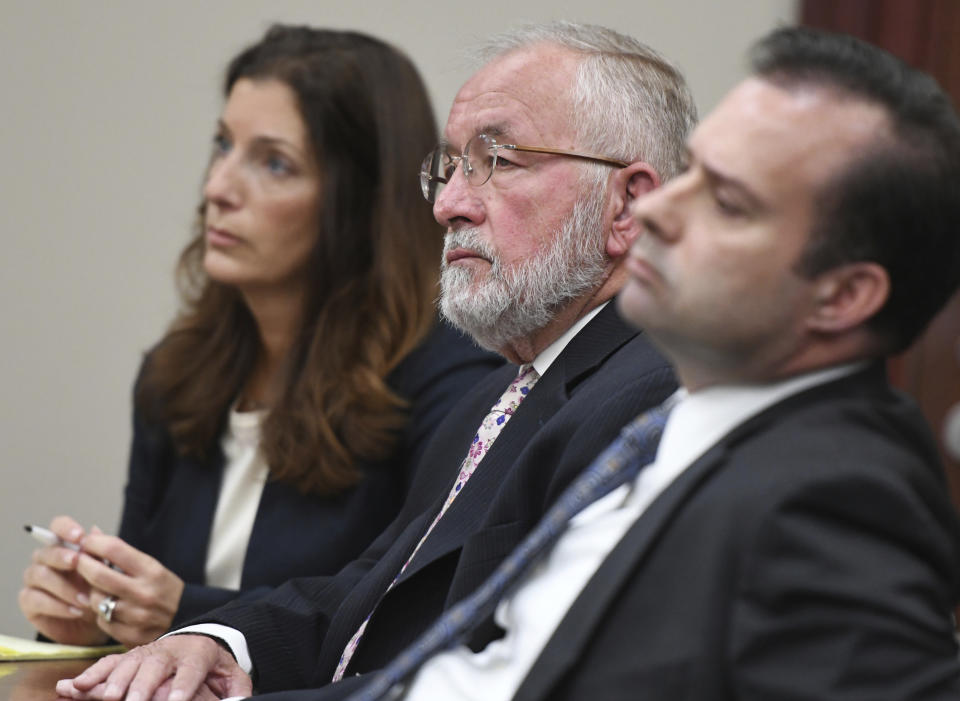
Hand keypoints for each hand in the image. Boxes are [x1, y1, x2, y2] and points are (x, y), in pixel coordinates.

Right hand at [19, 516, 107, 645]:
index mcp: (65, 546)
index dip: (65, 528)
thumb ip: (99, 553)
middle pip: (46, 551)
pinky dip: (58, 606)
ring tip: (86, 599)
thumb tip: (95, 530)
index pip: (58, 526)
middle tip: (76, 562)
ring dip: (64, 587)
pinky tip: (76, 611)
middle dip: (62, 556)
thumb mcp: (105, 573)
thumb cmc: (99, 592)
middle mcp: (45, 560)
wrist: (94, 623)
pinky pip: (36, 599)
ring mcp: (34, 580)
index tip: (79, 537)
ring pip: (40, 574)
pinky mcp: (29, 602)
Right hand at [56, 635, 251, 700]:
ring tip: (104, 698)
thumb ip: (237, 690)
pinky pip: (107, 664)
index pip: (191, 669)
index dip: (183, 685)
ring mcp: (146, 653)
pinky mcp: (128, 658)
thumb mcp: (231, 675)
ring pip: (128, 664)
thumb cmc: (213, 665)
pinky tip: (72, 688)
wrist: (198, 639)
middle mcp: (169, 651)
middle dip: (143, 685)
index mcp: (198, 654)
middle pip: (155, 666)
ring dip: (113, 681)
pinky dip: (90, 676)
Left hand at [76, 527, 185, 647]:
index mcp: (152, 571)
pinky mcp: (130, 636)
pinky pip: (102, 621)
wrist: (188, 619)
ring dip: (92, 593)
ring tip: (98, 589)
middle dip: (82, 565)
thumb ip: (121, 553)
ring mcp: (137, 616)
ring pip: (96, 601)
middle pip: (98, 575)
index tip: (87, 541)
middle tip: (78, 561)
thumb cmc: (164, 589)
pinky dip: (101, 614)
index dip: (94, 542)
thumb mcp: (151, 567)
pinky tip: (111, 610)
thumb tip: (93, 533)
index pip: (114, 549)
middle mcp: (144, 593)